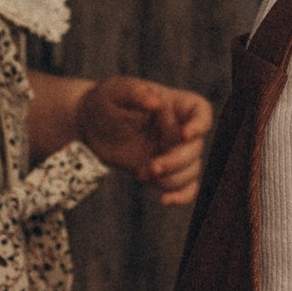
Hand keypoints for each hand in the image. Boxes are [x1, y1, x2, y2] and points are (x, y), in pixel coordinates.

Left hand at [78, 75, 214, 204]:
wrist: (91, 128)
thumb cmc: (106, 101)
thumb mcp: (115, 90)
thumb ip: (135, 92)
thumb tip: (155, 102)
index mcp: (174, 105)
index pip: (201, 111)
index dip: (200, 124)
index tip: (185, 134)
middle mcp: (179, 129)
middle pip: (196, 148)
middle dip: (176, 161)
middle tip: (152, 166)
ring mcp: (173, 152)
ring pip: (191, 171)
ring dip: (170, 178)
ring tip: (142, 173)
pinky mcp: (164, 171)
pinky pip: (185, 188)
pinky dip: (181, 196)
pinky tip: (165, 200)